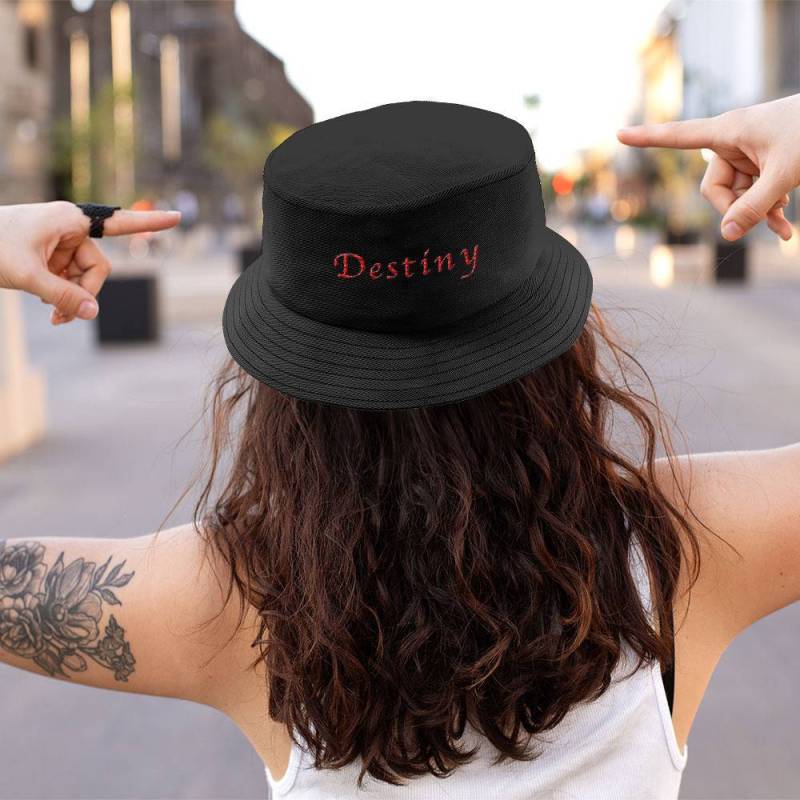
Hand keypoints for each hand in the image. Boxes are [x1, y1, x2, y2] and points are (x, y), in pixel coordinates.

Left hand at [0, 201, 180, 324]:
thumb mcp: (28, 276)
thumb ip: (64, 297)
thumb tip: (94, 314)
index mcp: (71, 220)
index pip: (121, 224)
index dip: (151, 223)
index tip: (178, 218)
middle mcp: (70, 227)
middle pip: (97, 267)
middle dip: (83, 293)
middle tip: (61, 317)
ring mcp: (61, 241)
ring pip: (83, 277)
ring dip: (70, 299)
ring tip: (51, 315)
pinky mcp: (51, 254)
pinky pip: (70, 279)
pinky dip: (62, 296)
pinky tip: (49, 308)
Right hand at [617, 94, 799, 241]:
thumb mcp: (784, 175)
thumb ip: (754, 207)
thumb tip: (727, 235)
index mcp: (729, 130)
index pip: (678, 136)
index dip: (648, 138)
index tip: (619, 134)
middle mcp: (733, 141)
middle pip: (714, 187)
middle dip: (735, 208)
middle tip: (761, 220)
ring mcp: (749, 154)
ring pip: (737, 195)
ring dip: (758, 212)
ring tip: (783, 224)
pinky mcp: (764, 163)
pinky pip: (754, 193)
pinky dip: (767, 211)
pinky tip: (784, 228)